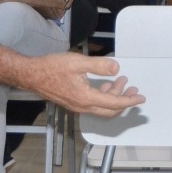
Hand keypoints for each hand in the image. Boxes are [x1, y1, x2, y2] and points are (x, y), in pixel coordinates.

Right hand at [26, 54, 140, 116]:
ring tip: (120, 80)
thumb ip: (98, 66)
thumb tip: (116, 69)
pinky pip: (93, 104)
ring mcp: (76, 106)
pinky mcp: (72, 102)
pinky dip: (103, 95)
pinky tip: (104, 84)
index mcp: (85, 98)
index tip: (141, 98)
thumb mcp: (77, 62)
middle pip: (109, 110)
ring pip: (101, 107)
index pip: (114, 104)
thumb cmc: (51, 68)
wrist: (30, 75)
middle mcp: (82, 106)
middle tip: (133, 88)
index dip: (129, 101)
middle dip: (124, 100)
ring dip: (113, 95)